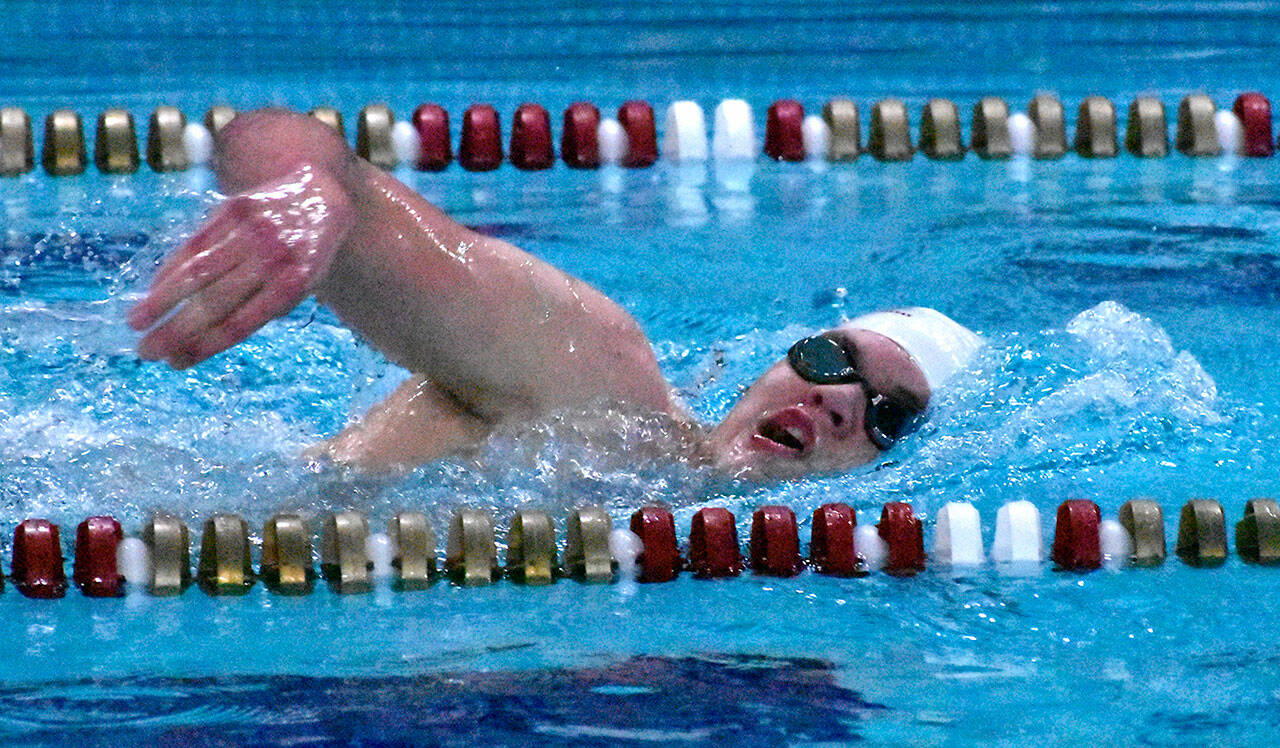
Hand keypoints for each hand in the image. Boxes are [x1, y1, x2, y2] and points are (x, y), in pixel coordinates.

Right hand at [127, 166, 352, 367]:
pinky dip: (171, 270)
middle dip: (176, 330)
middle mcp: (270, 260)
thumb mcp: (299, 287)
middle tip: (146, 352)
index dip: (205, 345)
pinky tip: (153, 290)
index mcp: (290, 286)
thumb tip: (202, 340)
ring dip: (161, 300)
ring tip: (135, 322)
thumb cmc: (303, 255)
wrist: (320, 196)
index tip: (175, 363)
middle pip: (214, 302)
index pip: (240, 324)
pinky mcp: (232, 211)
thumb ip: (260, 309)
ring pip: (196, 272)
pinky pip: (194, 245)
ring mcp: (250, 233)